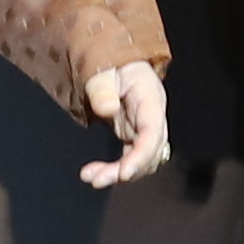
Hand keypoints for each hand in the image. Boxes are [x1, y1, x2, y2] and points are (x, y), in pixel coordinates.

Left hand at [77, 62, 171, 187]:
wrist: (114, 64)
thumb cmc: (110, 63)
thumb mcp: (101, 70)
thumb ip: (102, 88)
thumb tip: (107, 109)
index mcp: (150, 97)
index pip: (152, 132)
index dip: (141, 156)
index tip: (124, 173)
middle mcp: (153, 116)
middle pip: (149, 152)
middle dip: (126, 171)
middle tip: (96, 180)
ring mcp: (145, 128)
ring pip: (141, 160)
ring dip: (118, 174)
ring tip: (90, 177)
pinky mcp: (134, 136)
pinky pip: (130, 159)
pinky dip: (115, 170)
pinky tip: (95, 173)